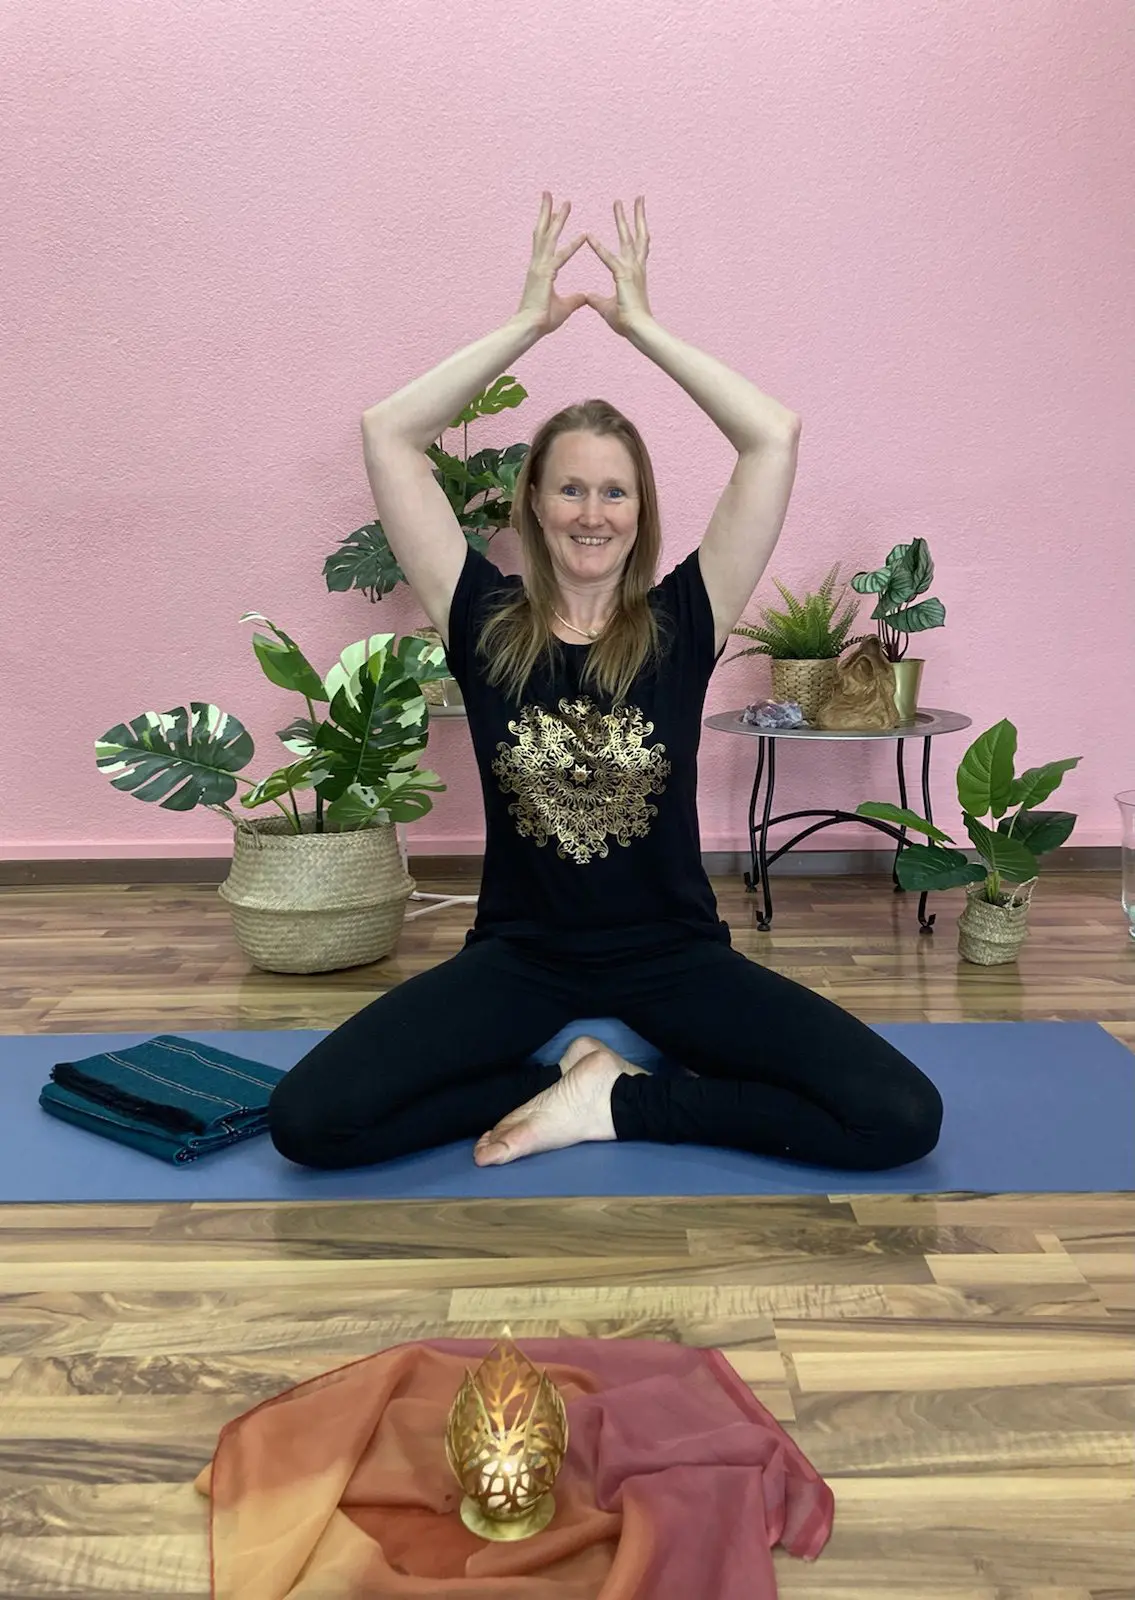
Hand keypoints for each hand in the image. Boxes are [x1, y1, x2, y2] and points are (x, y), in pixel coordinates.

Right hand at [515, 192, 590, 334]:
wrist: (530, 329)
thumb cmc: (542, 320)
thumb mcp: (564, 307)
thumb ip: (574, 299)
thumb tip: (585, 297)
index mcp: (541, 269)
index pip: (547, 242)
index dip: (553, 227)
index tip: (557, 212)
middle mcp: (538, 264)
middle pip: (543, 232)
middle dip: (547, 212)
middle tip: (550, 193)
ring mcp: (540, 268)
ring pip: (546, 237)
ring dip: (552, 217)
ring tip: (558, 199)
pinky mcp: (544, 275)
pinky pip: (560, 257)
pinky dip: (572, 246)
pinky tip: (583, 236)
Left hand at [584, 197, 652, 335]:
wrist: (638, 330)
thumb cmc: (627, 322)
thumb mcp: (607, 307)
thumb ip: (598, 299)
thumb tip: (588, 297)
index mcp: (634, 272)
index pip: (634, 246)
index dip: (632, 232)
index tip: (632, 219)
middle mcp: (636, 266)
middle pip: (637, 235)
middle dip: (636, 216)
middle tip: (637, 198)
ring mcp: (631, 269)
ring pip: (628, 238)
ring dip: (623, 219)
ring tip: (619, 201)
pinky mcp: (623, 276)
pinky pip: (609, 258)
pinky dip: (598, 248)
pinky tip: (588, 236)